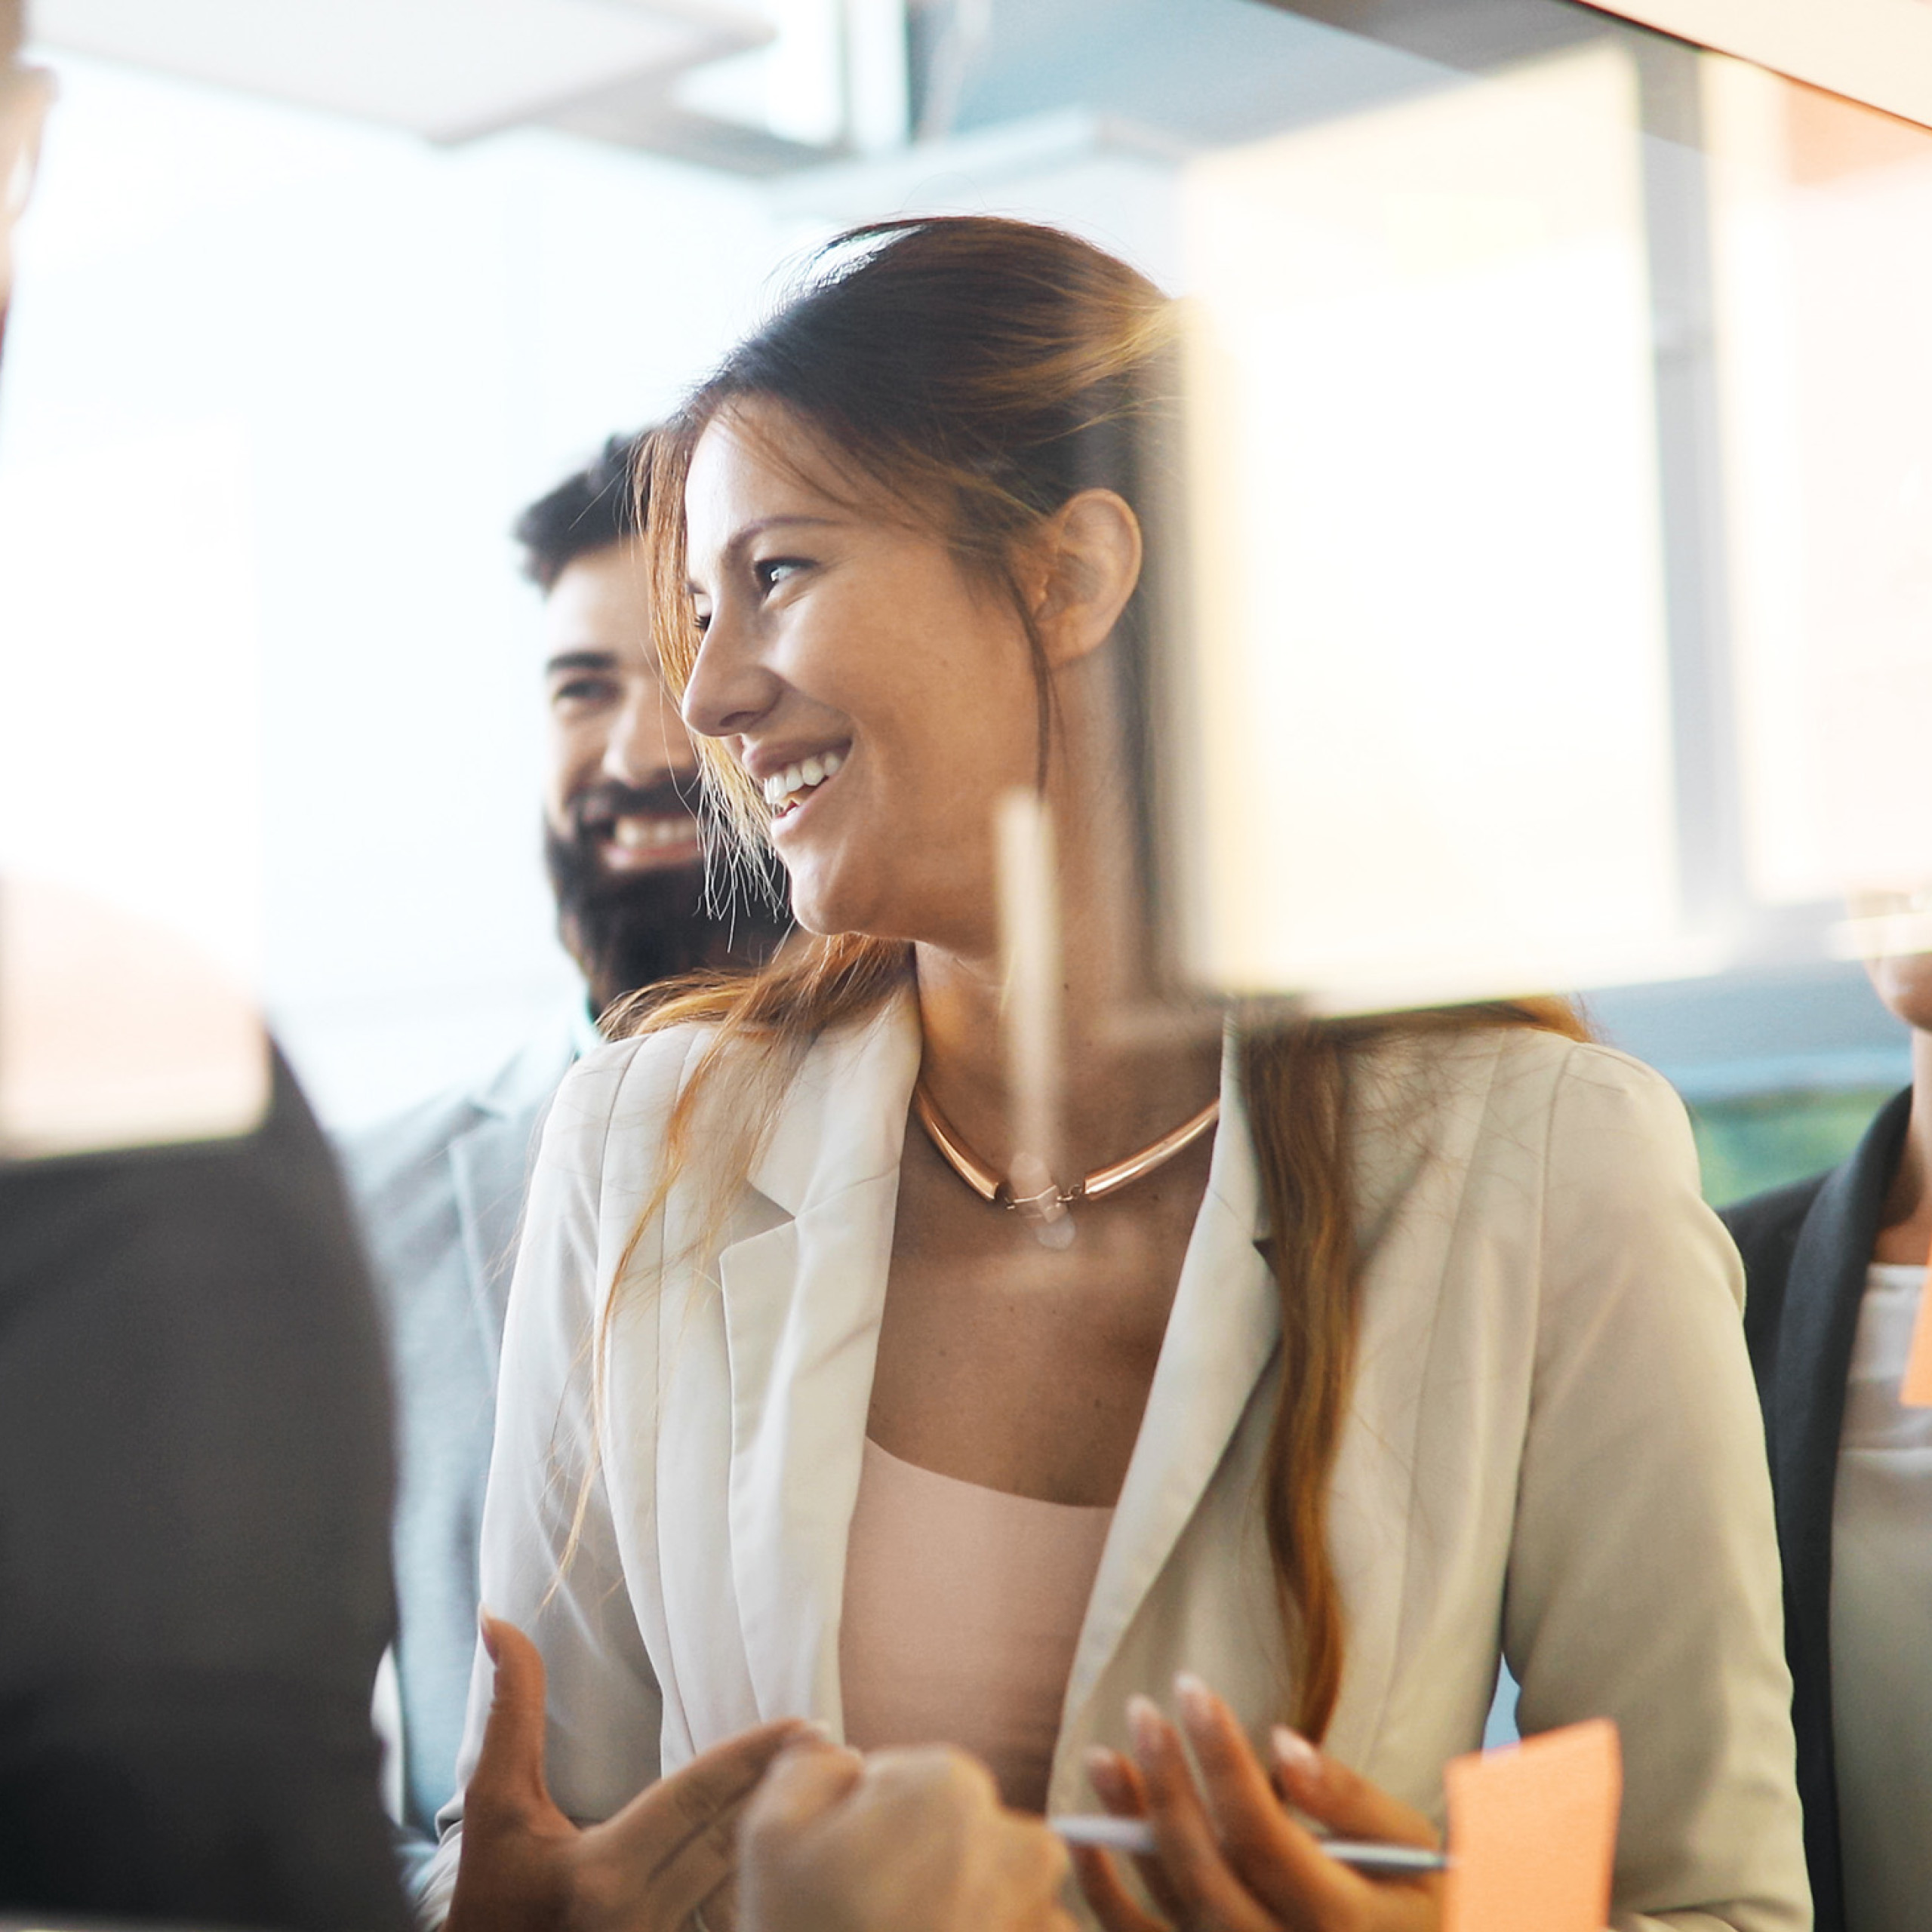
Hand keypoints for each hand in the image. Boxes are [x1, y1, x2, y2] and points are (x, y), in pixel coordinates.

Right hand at [447, 1615, 812, 1931]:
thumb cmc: (491, 1891)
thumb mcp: (495, 1803)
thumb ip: (511, 1710)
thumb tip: (498, 1617)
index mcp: (603, 1871)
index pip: (695, 1798)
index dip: (753, 1756)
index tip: (807, 1724)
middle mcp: (640, 1917)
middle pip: (733, 1839)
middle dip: (789, 1791)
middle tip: (842, 1746)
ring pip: (743, 1887)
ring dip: (790, 1841)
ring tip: (840, 1792)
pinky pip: (731, 1921)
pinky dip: (768, 1888)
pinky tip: (805, 1859)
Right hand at [739, 1739, 1078, 1931]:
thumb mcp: (768, 1834)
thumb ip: (809, 1765)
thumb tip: (840, 1755)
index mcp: (950, 1787)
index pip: (910, 1779)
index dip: (871, 1822)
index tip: (849, 1873)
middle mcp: (1017, 1839)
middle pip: (963, 1829)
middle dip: (926, 1862)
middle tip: (876, 1915)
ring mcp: (1044, 1914)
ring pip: (1002, 1886)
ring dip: (965, 1910)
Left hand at [1075, 1675, 1441, 1931]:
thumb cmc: (1418, 1896)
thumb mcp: (1413, 1846)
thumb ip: (1352, 1800)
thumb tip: (1282, 1744)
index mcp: (1345, 1928)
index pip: (1264, 1837)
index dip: (1222, 1760)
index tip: (1193, 1687)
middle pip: (1208, 1874)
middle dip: (1168, 1788)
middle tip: (1142, 1710)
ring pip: (1172, 1910)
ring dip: (1129, 1830)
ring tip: (1103, 1756)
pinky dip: (1103, 1899)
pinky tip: (1081, 1839)